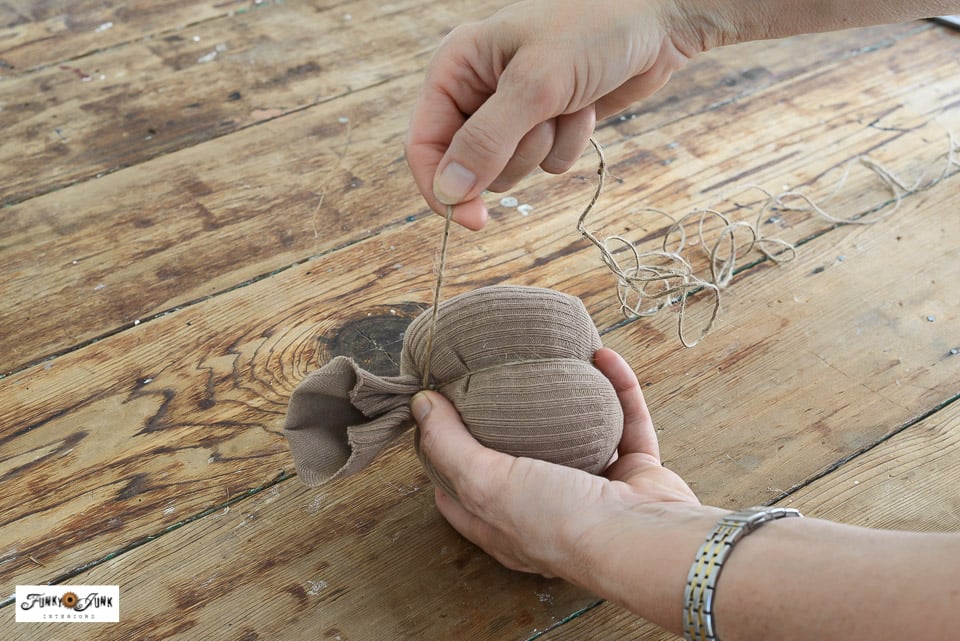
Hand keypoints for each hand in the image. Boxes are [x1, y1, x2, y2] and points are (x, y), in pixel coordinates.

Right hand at [404, 0, 699, 229]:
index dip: (441, 187)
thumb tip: (448, 193)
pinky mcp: (547, 125)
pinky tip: (584, 105)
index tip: (471, 220)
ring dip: (547, 145)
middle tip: (542, 116)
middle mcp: (477, 90)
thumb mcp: (535, 84)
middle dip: (513, 153)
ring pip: (511, 170)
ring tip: (568, 101)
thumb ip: (487, 141)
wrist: (656, 18)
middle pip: (470, 165)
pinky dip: (570, 142)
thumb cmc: (593, 28)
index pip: (424, 143)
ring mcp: (513, 110)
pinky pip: (547, 165)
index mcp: (456, 68)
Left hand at [411, 347, 700, 580]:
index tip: (436, 414)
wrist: (644, 539)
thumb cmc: (560, 522)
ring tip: (550, 362)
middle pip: (520, 459)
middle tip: (493, 378)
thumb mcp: (486, 483)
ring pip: (579, 434)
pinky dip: (617, 387)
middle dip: (509, 421)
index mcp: (505, 523)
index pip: (461, 491)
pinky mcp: (636, 471)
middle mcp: (549, 509)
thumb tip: (420, 405)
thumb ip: (449, 444)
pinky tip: (602, 356)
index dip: (443, 457)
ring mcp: (596, 489)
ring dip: (568, 398)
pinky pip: (626, 419)